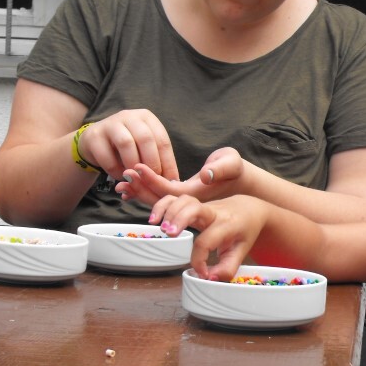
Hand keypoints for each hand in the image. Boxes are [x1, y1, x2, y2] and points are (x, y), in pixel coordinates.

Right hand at [76, 109, 178, 180]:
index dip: (169, 163)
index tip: (171, 181)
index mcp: (147, 118)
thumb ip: (156, 160)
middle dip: (152, 163)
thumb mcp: (143, 149)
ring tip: (136, 178)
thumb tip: (172, 183)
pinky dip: (116, 170)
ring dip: (133, 165)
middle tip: (153, 180)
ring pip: (126, 144)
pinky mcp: (94, 136)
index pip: (163, 140)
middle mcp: (130, 116)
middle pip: (145, 139)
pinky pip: (107, 156)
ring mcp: (110, 124)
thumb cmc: (127, 148)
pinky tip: (120, 177)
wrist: (94, 142)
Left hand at [117, 147, 244, 204]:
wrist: (242, 183)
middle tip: (124, 175)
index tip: (137, 167)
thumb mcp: (232, 164)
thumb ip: (220, 169)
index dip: (152, 179)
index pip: (169, 189)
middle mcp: (188, 200)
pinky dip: (147, 191)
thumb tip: (206, 175)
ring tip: (123, 182)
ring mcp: (184, 201)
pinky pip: (161, 197)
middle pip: (159, 198)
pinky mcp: (182, 197)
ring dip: (140, 191)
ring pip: (158, 199)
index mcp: (197, 192)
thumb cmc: (237, 170)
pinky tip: (134, 186)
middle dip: (140, 187)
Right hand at [150, 194, 261, 281]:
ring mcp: (203, 205)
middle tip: (170, 234)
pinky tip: (154, 219)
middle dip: (179, 219)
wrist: (249, 209)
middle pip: (194, 208)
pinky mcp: (194, 203)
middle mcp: (214, 212)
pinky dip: (162, 205)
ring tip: (160, 229)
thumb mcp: (242, 251)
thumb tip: (209, 279)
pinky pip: (175, 198)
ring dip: (168, 211)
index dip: (199, 260)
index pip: (207, 240)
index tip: (201, 272)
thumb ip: (227, 268)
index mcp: (227, 225)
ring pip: (184, 200)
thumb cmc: (245, 230)